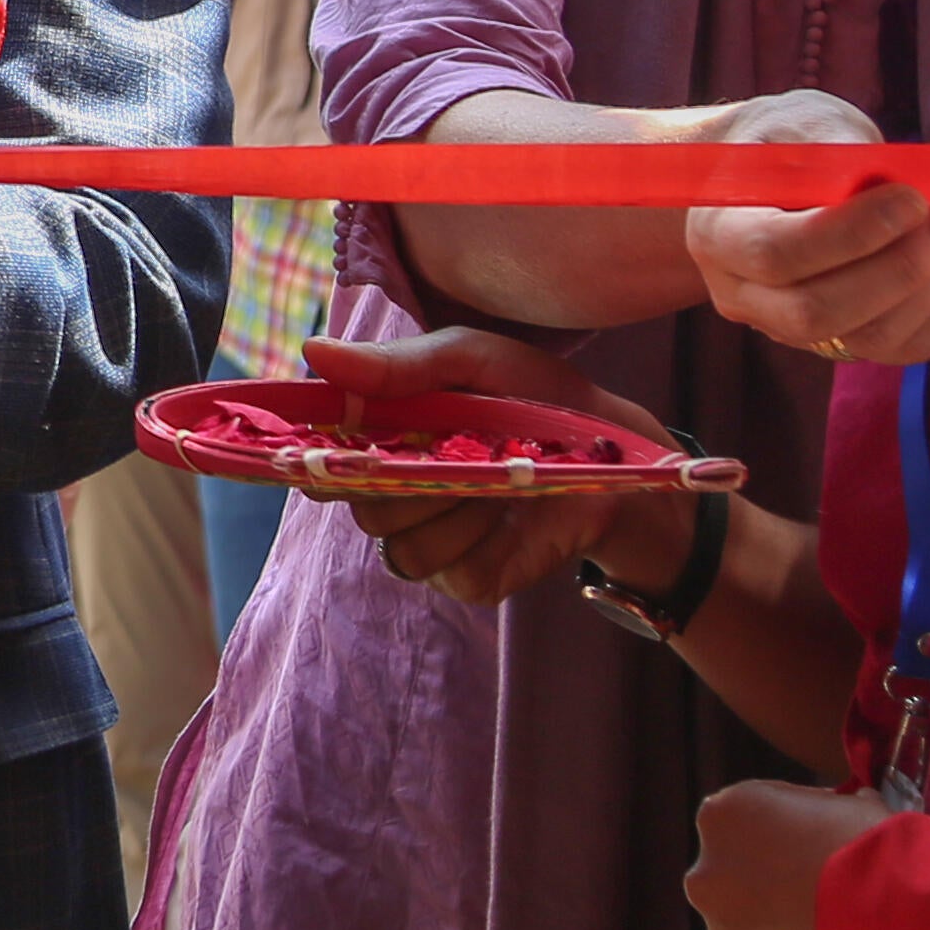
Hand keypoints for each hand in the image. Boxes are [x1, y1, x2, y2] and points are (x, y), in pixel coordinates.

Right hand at [297, 325, 689, 608]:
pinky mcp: (472, 578)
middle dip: (403, 480)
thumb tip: (313, 351)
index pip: (319, 461)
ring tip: (494, 479)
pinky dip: (484, 540)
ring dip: (450, 511)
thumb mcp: (470, 360)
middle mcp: (398, 495)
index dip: (314, 458)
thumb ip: (396, 364)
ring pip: (401, 547)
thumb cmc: (537, 396)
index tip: (333, 445)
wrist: (615, 451)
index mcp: (384, 441)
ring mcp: (432, 542)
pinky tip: (511, 514)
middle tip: (452, 448)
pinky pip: (451, 572)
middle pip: (359, 508)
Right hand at [678, 90, 929, 366]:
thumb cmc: (788, 143)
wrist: (773, 179)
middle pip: (817, 312)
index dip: (852, 233)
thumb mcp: (803, 123)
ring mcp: (790, 330)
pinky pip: (903, 347)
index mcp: (717, 234)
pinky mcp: (841, 345)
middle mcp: (744, 296)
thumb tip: (890, 180)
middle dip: (900, 269)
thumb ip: (839, 150)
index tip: (912, 197)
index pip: (777, 253)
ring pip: (868, 338)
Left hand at [685, 778, 893, 929]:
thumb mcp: (853, 804)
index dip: (784, 828)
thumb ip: (832, 807)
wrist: (893, 923)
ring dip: (775, 925)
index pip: (746, 816)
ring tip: (827, 929)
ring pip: (745, 925)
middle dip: (769, 880)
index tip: (814, 841)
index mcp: (723, 815)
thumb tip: (850, 807)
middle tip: (817, 888)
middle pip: (736, 874)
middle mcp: (706, 874)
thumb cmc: (870, 847)